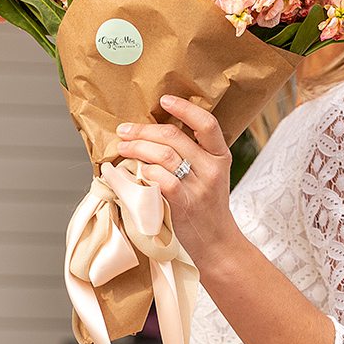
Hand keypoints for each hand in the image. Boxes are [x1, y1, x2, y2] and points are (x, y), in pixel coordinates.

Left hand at [115, 95, 242, 264]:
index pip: (207, 124)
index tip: (164, 100)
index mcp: (220, 156)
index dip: (185, 109)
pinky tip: (132, 171)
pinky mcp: (184, 204)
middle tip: (125, 131)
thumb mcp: (210, 175)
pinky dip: (142, 171)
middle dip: (143, 130)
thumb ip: (193, 154)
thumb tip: (154, 132)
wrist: (215, 243)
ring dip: (137, 148)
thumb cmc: (205, 207)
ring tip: (123, 148)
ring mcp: (199, 187)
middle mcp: (212, 169)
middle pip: (174, 137)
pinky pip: (160, 179)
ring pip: (163, 155)